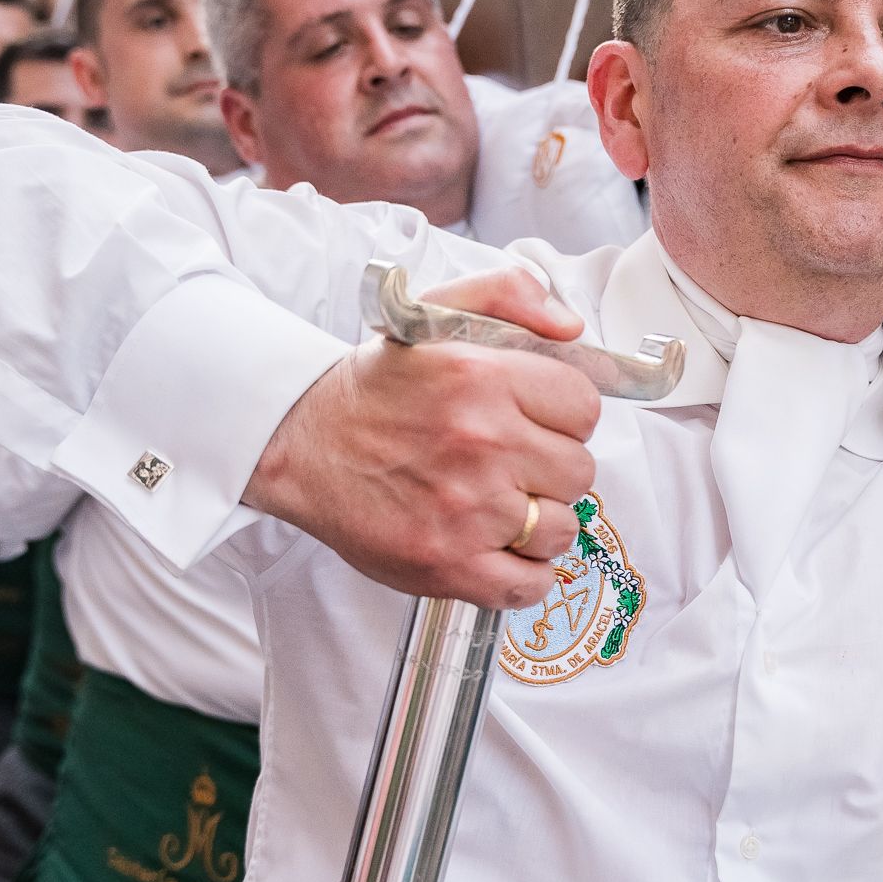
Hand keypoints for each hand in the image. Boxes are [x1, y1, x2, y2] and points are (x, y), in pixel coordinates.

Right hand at [243, 267, 598, 610]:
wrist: (299, 443)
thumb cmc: (373, 387)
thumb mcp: (433, 314)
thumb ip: (509, 295)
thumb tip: (572, 327)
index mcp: (482, 377)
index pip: (583, 407)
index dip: (565, 416)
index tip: (538, 422)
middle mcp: (481, 443)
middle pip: (578, 471)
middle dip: (552, 468)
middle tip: (514, 463)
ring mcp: (467, 511)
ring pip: (561, 528)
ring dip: (540, 521)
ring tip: (501, 505)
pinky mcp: (447, 564)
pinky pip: (529, 585)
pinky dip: (524, 574)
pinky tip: (498, 549)